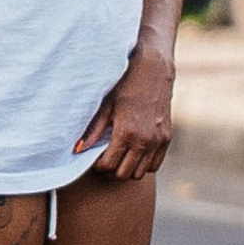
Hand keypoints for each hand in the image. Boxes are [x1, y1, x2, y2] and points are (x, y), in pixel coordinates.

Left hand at [76, 53, 173, 181]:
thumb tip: (77, 150)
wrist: (153, 70)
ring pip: (139, 173)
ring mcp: (157, 141)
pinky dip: (144, 164)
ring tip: (120, 154)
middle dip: (112, 169)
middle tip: (106, 157)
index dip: (99, 165)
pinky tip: (134, 151)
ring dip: (128, 168)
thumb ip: (93, 131)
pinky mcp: (166, 139)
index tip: (95, 157)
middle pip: (123, 174)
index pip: (109, 166)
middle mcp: (144, 140)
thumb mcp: (106, 106)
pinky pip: (155, 165)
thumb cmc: (125, 85)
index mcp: (126, 132)